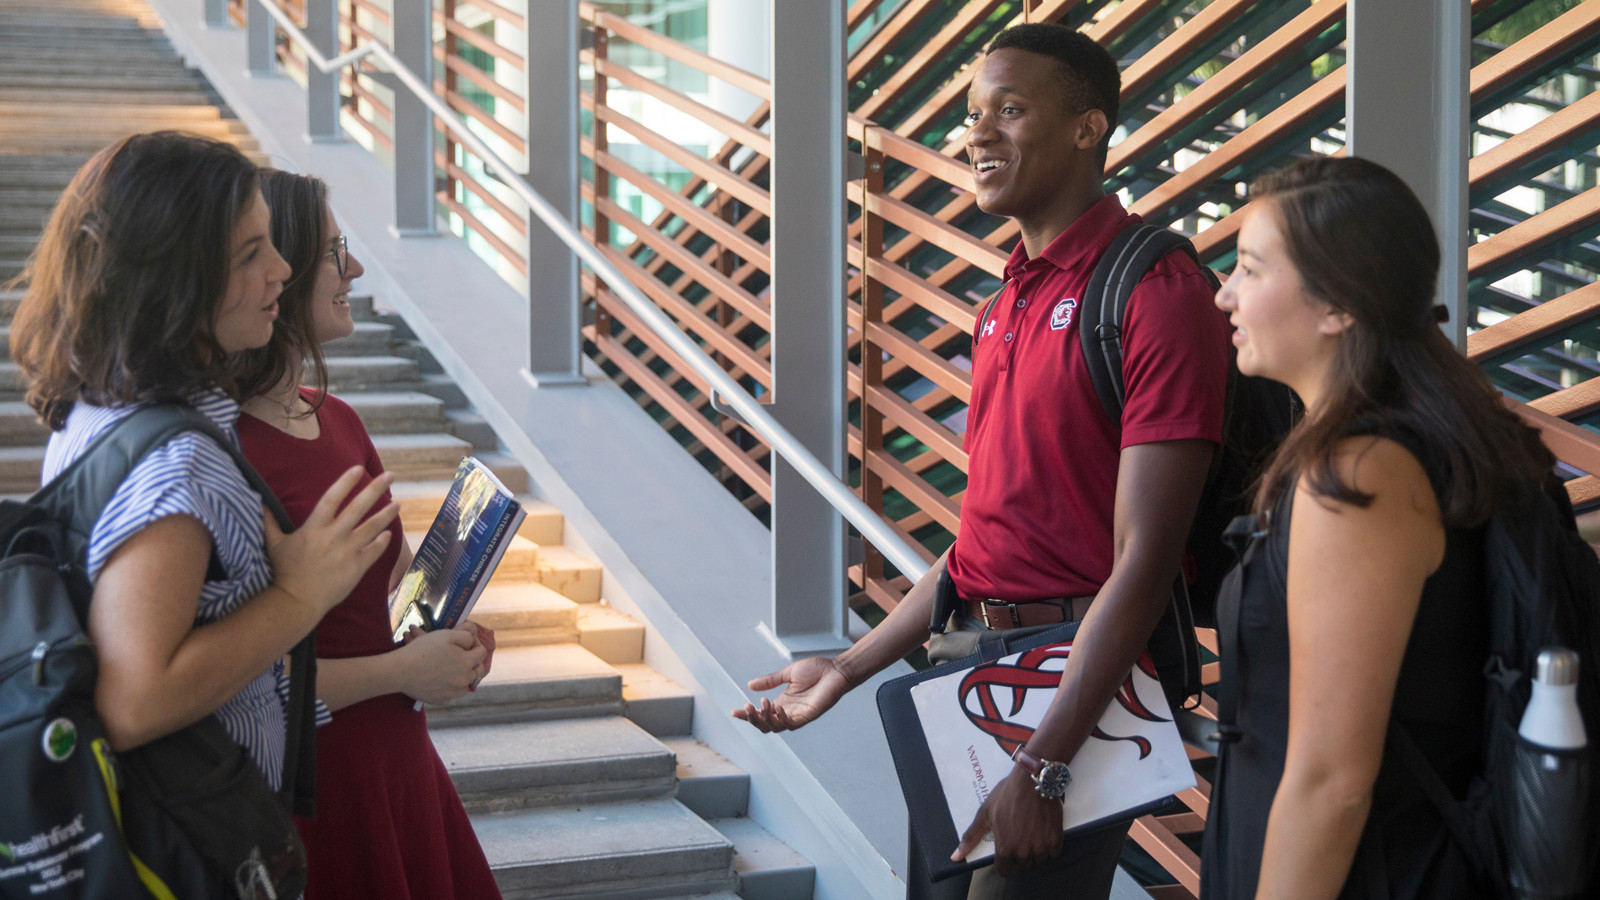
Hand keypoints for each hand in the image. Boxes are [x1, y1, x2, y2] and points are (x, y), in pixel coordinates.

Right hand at [265, 466, 397, 615]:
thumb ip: (269, 521)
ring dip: (386, 514)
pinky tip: (388, 534)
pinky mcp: (357, 568)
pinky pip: (374, 551)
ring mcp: (347, 552)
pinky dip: (382, 542)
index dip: (345, 482)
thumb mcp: (274, 543)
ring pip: (372, 528)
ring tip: (397, 504)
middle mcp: (334, 536)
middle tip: (390, 474)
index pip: (332, 498)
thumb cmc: (284, 571)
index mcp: (315, 528)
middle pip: (358, 507)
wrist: (297, 601)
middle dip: (375, 489)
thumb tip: (257, 501)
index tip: (358, 468)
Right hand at [396, 627, 486, 704]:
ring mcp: (453, 693)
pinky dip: (449, 688)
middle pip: (477, 671)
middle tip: (463, 656)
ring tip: (453, 669)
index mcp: (467, 663)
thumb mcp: (446, 635)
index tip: (467, 642)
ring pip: (466, 685)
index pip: (482, 653)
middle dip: (473, 662)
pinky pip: (451, 695)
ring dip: (463, 677)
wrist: (400, 670)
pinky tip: (440, 681)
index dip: (476, 645)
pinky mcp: (441, 700)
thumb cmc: (423, 650)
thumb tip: (473, 637)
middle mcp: (464, 680)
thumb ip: (465, 635)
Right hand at [732, 656, 850, 732]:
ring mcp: (798, 715)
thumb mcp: (788, 674)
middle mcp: (788, 711)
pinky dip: (782, 719)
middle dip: (753, 718)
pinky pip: (791, 724)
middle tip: (747, 707)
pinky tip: (777, 708)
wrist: (836, 669)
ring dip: (765, 718)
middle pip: (765, 724)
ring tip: (761, 704)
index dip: (747, 715)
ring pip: (775, 727)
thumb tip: (750, 684)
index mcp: (782, 702)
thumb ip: (770, 680)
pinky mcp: (808, 716)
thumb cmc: (817, 670)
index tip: (734, 711)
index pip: (761, 714)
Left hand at [952, 764, 1062, 876]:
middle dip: (1020, 854)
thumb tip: (955, 857)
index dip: (1004, 861)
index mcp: (1005, 848)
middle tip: (1019, 835)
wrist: (1033, 780)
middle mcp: (1023, 852)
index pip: (1004, 870)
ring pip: (1038, 860)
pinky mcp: (1056, 840)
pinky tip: (1044, 831)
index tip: (1006, 851)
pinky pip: (1053, 853)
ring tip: (1032, 832)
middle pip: (1023, 865)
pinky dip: (1050, 845)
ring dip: (1035, 851)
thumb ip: (971, 837)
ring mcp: (1041, 847)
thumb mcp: (985, 813)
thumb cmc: (1006, 795)